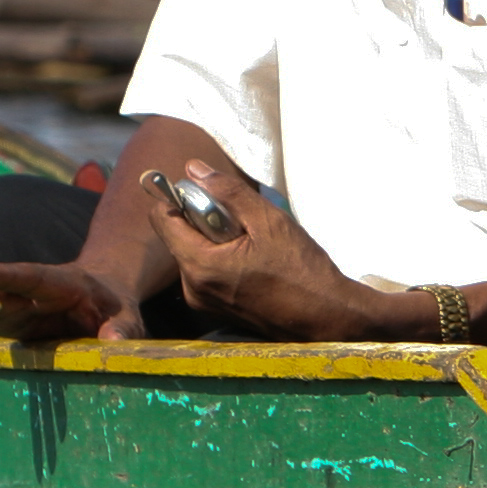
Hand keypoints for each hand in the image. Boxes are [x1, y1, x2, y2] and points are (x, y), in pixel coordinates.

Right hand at [0, 260, 140, 363]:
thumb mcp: (127, 313)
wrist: (101, 296)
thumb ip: (122, 326)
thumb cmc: (115, 305)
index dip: (4, 274)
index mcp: (61, 282)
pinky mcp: (5, 322)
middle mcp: (29, 291)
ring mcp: (13, 306)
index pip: (30, 275)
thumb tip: (112, 342)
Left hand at [144, 159, 390, 339]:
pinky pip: (206, 272)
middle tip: (245, 225)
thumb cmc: (302, 271)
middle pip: (179, 235)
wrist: (325, 317)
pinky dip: (223, 260)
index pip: (161, 218)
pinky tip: (255, 264)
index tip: (210, 196)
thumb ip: (228, 193)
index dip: (180, 198)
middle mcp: (192, 288)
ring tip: (255, 247)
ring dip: (216, 241)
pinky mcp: (215, 309)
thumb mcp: (268, 221)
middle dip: (205, 221)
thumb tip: (194, 170)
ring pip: (194, 253)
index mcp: (200, 266)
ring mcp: (203, 302)